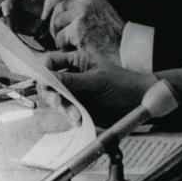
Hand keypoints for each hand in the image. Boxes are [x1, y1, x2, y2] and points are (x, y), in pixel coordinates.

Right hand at [41, 49, 155, 125]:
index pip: (51, 61)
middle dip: (51, 94)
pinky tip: (79, 120)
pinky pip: (66, 112)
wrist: (138, 103)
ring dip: (63, 108)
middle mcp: (73, 75)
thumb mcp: (97, 80)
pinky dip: (70, 116)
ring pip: (56, 100)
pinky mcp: (78, 107)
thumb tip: (48, 78)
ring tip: (75, 114)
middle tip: (58, 102)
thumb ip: (71, 80)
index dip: (43, 69)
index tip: (43, 81)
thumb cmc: (122, 84)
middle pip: (49, 83)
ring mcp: (75, 92)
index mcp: (77, 61)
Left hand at [43, 0, 123, 63]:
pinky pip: (60, 36)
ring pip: (57, 22)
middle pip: (58, 7)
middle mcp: (87, 0)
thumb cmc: (113, 33)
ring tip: (68, 42)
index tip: (45, 12)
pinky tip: (72, 47)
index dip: (51, 0)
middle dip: (53, 23)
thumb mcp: (101, 10)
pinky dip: (62, 44)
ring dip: (58, 35)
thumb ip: (83, 5)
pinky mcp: (78, 28)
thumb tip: (59, 9)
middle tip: (57, 34)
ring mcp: (82, 13)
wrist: (124, 46)